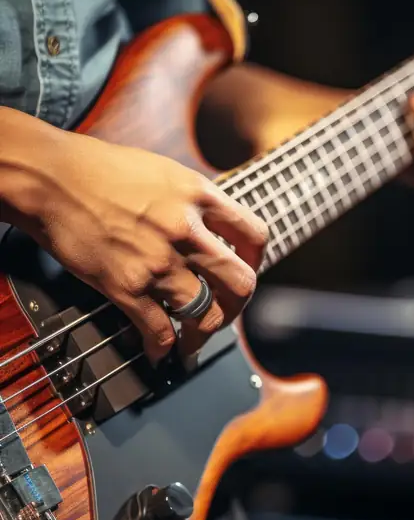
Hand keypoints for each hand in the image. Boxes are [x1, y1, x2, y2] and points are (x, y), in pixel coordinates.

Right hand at [8, 124, 267, 361]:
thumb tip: (213, 228)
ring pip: (206, 314)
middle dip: (238, 306)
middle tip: (227, 313)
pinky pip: (159, 330)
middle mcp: (187, 231)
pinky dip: (163, 347)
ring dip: (202, 334)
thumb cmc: (99, 169)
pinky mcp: (127, 287)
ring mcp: (159, 262)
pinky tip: (161, 350)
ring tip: (194, 340)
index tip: (247, 270)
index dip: (256, 260)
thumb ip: (194, 201)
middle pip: (241, 283)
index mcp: (199, 197)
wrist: (51, 178)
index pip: (255, 235)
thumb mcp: (164, 171)